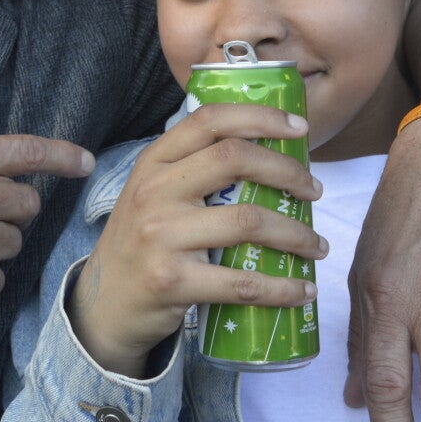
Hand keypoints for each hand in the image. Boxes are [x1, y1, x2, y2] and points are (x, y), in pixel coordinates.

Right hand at [71, 103, 324, 376]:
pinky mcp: (172, 281)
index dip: (260, 117)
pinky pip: (241, 282)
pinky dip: (282, 287)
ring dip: (296, 234)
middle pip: (234, 159)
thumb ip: (193, 169)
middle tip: (313, 191)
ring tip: (316, 245)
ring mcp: (160, 236)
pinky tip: (303, 289)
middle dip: (287, 171)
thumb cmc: (142, 243)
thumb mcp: (154, 194)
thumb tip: (268, 153)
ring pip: (248, 221)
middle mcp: (154, 191)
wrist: (104, 304)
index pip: (209, 120)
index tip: (299, 128)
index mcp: (153, 162)